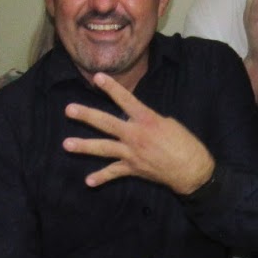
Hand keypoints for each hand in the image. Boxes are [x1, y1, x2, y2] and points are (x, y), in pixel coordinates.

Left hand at [62, 73, 214, 193]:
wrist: (191, 170)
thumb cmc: (185, 144)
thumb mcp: (169, 124)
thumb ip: (149, 120)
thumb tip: (138, 121)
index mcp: (147, 120)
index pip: (126, 100)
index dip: (111, 88)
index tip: (97, 77)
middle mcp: (135, 135)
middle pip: (106, 123)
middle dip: (86, 115)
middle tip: (69, 109)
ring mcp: (132, 153)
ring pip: (103, 148)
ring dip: (84, 146)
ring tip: (66, 144)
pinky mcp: (133, 169)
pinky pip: (113, 173)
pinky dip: (101, 177)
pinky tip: (88, 181)